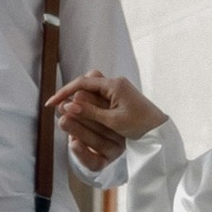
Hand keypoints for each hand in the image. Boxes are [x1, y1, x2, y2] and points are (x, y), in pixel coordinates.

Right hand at [50, 71, 164, 171]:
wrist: (160, 130)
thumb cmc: (140, 126)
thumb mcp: (112, 121)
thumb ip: (90, 112)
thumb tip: (67, 106)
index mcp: (114, 85)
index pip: (82, 83)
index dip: (64, 93)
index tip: (51, 104)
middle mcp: (116, 82)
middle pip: (86, 81)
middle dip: (70, 92)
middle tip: (58, 107)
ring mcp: (119, 88)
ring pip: (92, 87)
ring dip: (80, 96)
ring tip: (69, 110)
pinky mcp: (120, 95)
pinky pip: (99, 93)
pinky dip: (89, 101)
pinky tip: (83, 111)